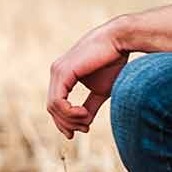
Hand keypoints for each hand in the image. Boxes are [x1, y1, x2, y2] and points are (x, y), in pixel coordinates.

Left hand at [47, 19, 129, 138]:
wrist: (120, 41)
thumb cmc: (113, 63)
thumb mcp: (100, 91)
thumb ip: (90, 106)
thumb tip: (84, 123)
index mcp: (63, 76)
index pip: (55, 105)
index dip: (65, 123)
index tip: (82, 130)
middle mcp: (56, 73)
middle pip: (52, 109)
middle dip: (68, 124)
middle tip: (85, 129)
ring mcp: (57, 71)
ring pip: (53, 107)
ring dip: (70, 120)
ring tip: (87, 120)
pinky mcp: (62, 72)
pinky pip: (57, 102)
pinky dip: (69, 113)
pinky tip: (84, 114)